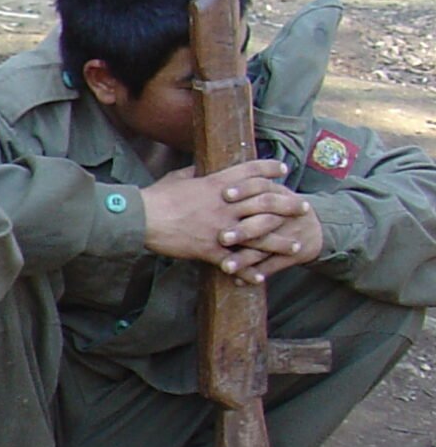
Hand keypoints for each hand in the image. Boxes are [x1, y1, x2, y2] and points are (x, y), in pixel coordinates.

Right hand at [141, 159, 291, 265]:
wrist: (142, 218)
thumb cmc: (156, 197)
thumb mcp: (178, 178)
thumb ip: (194, 173)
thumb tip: (201, 168)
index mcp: (217, 184)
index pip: (251, 172)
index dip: (270, 169)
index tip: (284, 169)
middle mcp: (225, 205)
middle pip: (266, 202)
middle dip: (288, 205)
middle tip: (303, 208)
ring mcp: (220, 228)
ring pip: (259, 235)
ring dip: (279, 242)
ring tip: (295, 246)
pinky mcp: (210, 249)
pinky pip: (235, 262)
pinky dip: (248, 271)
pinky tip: (260, 278)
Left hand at [216, 181, 323, 281]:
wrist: (314, 228)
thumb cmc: (280, 206)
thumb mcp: (271, 189)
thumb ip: (244, 181)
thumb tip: (205, 172)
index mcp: (276, 194)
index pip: (261, 187)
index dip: (244, 189)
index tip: (224, 193)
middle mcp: (283, 215)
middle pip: (263, 220)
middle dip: (242, 230)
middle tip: (221, 237)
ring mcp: (287, 236)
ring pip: (265, 247)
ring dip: (245, 258)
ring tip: (226, 267)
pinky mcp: (290, 255)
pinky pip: (273, 266)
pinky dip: (256, 274)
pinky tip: (239, 281)